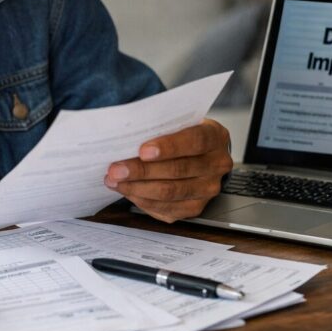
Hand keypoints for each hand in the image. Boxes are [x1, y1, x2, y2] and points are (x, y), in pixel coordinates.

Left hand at [104, 119, 231, 222]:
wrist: (199, 153)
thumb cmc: (183, 134)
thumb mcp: (178, 122)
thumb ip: (160, 127)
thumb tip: (127, 136)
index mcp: (215, 137)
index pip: (194, 141)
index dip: (168, 147)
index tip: (142, 151)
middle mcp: (216, 165)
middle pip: (178, 170)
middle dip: (142, 170)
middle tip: (116, 169)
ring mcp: (208, 189)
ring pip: (170, 192)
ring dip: (137, 187)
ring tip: (115, 181)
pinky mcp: (196, 207)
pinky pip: (167, 208)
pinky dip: (142, 200)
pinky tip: (126, 191)